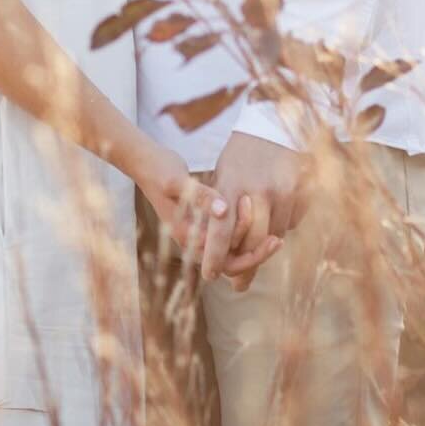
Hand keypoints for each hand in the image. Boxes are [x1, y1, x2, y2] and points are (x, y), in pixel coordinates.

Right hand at [134, 145, 281, 276]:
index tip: (272, 241)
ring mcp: (199, 230)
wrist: (146, 162)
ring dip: (251, 242)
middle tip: (278, 240)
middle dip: (255, 253)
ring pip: (232, 249)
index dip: (251, 257)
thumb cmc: (160, 170)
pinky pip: (229, 234)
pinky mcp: (205, 218)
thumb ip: (200, 196)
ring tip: (274, 229)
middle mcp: (195, 238)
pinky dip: (245, 230)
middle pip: (231, 262)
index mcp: (189, 235)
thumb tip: (223, 210)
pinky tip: (262, 217)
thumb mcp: (178, 181)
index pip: (226, 263)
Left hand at [204, 132, 308, 283]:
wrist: (274, 126)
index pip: (221, 229)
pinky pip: (290, 225)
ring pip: (274, 238)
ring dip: (263, 246)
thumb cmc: (241, 155)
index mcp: (232, 185)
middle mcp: (259, 191)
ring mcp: (283, 193)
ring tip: (255, 240)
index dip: (214, 255)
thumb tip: (216, 251)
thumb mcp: (222, 177)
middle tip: (236, 281)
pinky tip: (274, 212)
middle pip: (252, 242)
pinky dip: (279, 227)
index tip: (209, 275)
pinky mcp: (301, 194)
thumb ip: (218, 211)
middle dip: (244, 263)